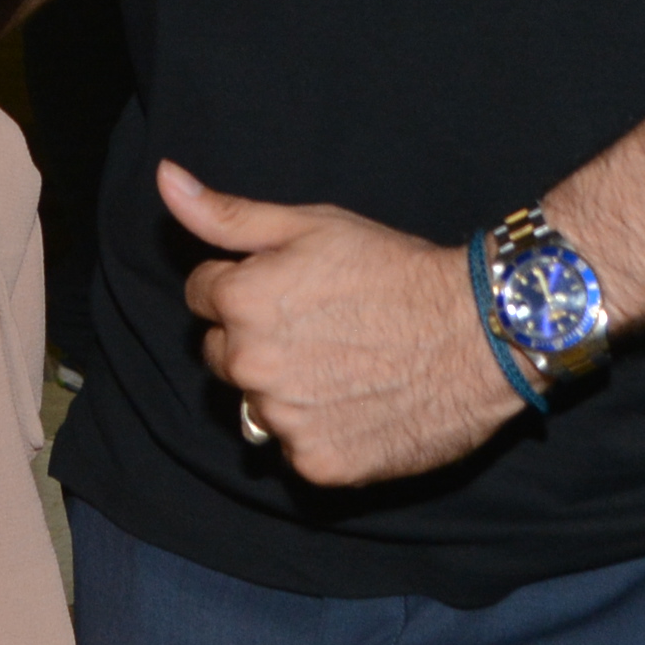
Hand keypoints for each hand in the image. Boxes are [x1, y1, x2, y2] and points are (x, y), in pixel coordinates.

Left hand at [161, 163, 520, 487]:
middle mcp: (250, 367)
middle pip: (222, 355)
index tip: (295, 287)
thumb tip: (166, 180)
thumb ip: (227, 214)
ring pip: (257, 405)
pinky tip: (358, 403)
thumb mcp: (311, 225)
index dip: (247, 285)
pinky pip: (296, 448)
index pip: (203, 296)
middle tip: (320, 326)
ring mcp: (283, 421)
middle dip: (256, 339)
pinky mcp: (317, 464)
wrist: (478, 335)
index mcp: (240, 302)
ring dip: (285, 389)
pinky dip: (320, 431)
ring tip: (344, 365)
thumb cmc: (395, 271)